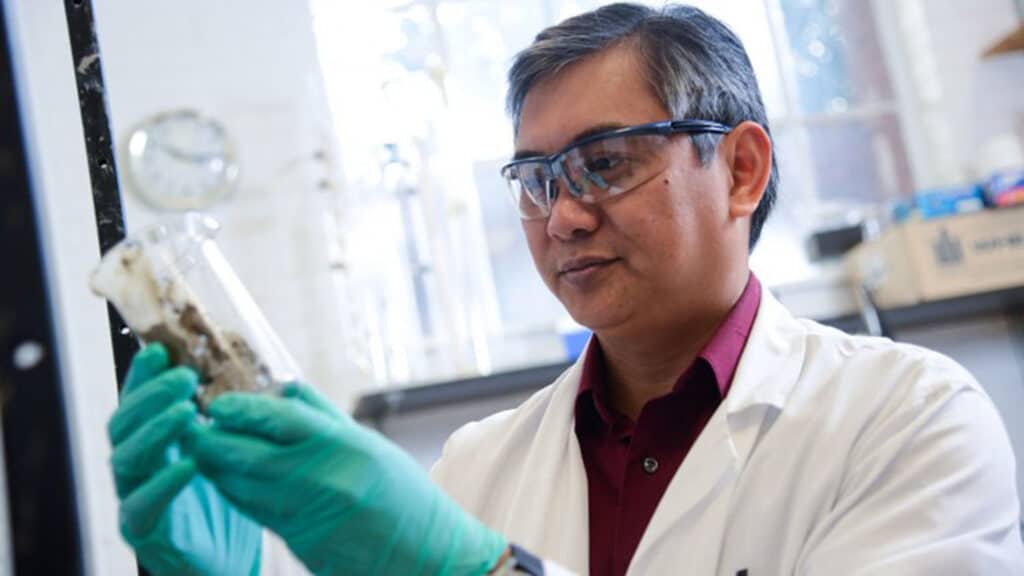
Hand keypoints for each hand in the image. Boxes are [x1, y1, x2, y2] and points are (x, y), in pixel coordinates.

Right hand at [108, 343, 261, 574]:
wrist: (228, 566)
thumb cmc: (229, 505)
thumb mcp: (231, 454)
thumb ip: (227, 421)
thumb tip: (246, 372)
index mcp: (155, 445)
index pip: (139, 403)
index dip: (144, 376)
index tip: (161, 349)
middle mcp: (137, 468)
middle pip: (123, 424)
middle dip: (150, 396)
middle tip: (184, 376)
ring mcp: (134, 500)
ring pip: (126, 459)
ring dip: (155, 431)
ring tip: (186, 411)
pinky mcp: (144, 533)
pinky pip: (141, 506)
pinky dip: (163, 484)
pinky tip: (188, 464)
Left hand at [186, 383, 507, 575]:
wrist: (425, 556)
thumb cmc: (402, 495)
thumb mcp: (368, 444)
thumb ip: (323, 416)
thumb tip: (282, 389)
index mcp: (344, 447)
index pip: (280, 420)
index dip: (242, 411)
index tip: (218, 403)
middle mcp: (323, 479)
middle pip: (249, 456)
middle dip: (213, 440)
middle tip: (192, 425)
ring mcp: (309, 513)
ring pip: (243, 487)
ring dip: (214, 468)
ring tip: (200, 448)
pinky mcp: (299, 541)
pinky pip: (253, 510)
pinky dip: (232, 492)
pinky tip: (223, 479)